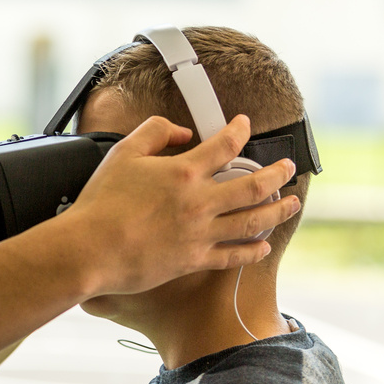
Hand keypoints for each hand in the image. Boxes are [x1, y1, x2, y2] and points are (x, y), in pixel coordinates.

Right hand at [59, 114, 299, 297]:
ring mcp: (201, 233)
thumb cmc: (102, 202)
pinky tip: (264, 245)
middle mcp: (200, 202)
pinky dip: (253, 249)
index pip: (225, 145)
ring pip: (254, 220)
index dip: (239, 130)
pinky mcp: (194, 259)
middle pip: (255, 185)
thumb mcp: (123, 153)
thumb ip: (155, 132)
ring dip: (279, 210)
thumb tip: (183, 131)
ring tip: (293, 204)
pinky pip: (234, 255)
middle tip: (289, 168)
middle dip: (278, 173)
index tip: (245, 124)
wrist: (91, 247)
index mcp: (183, 172)